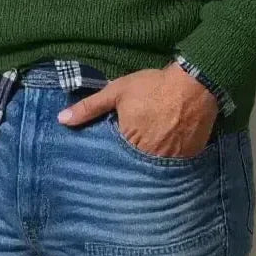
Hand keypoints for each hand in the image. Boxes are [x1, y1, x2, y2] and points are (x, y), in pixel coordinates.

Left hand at [56, 62, 218, 156]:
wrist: (194, 84)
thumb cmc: (152, 87)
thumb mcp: (117, 91)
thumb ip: (89, 107)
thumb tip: (61, 120)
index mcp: (128, 143)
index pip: (111, 160)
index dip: (108, 157)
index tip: (105, 154)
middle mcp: (147, 159)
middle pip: (131, 167)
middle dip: (126, 165)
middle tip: (123, 159)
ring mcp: (168, 163)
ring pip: (151, 171)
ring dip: (145, 167)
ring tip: (141, 161)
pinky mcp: (187, 161)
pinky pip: (171, 169)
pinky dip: (165, 165)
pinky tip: (163, 155)